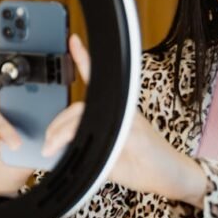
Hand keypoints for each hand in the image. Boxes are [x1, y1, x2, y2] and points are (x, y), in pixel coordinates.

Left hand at [43, 36, 206, 205]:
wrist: (170, 176)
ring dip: (62, 132)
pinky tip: (68, 144)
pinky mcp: (132, 131)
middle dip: (57, 126)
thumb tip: (63, 149)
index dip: (84, 60)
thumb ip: (90, 146)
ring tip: (52, 148)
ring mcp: (127, 119)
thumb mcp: (109, 157)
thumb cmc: (144, 166)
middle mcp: (122, 110)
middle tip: (48, 144)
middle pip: (78, 107)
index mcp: (116, 112)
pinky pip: (98, 128)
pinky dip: (76, 137)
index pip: (96, 82)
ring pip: (83, 116)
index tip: (74, 41)